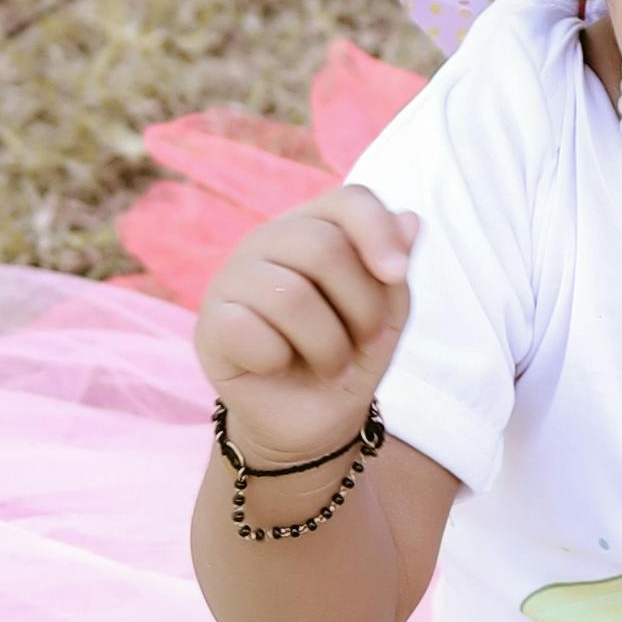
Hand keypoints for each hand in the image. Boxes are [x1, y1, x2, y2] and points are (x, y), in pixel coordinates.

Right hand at [196, 192, 415, 467]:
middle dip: (361, 308)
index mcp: (315, 226)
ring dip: (327, 346)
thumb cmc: (350, 354)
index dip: (377, 232)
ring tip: (332, 367)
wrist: (313, 420)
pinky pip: (249, 330)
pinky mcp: (211, 323)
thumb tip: (410, 220)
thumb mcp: (387, 315)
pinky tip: (278, 367)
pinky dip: (277, 360)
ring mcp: (233, 278)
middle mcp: (269, 241)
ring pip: (289, 295)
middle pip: (323, 248)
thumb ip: (394, 270)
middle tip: (365, 343)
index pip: (348, 201)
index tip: (397, 275)